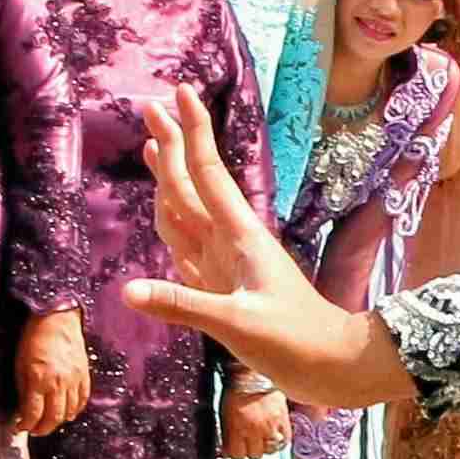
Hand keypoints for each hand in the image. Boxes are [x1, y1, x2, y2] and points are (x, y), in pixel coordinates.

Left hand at [11, 309, 90, 437]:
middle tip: (34, 430)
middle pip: (53, 417)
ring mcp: (74, 380)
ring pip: (69, 412)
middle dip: (42, 429)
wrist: (57, 320)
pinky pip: (82, 400)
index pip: (33, 413)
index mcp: (39, 380)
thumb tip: (24, 409)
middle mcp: (59, 383)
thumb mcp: (19, 364)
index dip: (25, 425)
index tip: (19, 428)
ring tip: (49, 422)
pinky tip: (67, 412)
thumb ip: (23, 389)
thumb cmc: (33, 339)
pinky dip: (74, 410)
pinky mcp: (84, 375)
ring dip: (58, 421)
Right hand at [124, 89, 410, 410]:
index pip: (207, 173)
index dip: (191, 133)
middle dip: (172, 144)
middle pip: (192, 183)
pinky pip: (188, 247)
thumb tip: (128, 291)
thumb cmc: (294, 341)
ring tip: (153, 145)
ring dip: (169, 177)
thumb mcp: (238, 324)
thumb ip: (184, 305)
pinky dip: (172, 224)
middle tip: (149, 105)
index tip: (179, 92)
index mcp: (239, 237)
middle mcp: (230, 241)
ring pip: (188, 210)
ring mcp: (226, 262)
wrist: (331, 366)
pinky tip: (166, 212)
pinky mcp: (223, 285)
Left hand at [221, 377, 288, 458]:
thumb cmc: (236, 391)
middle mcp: (254, 429)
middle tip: (249, 441)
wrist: (252, 374)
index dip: (235, 453)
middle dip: (250, 449)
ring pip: (270, 451)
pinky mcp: (284, 420)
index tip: (236, 449)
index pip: (237, 456)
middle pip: (254, 455)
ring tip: (263, 436)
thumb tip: (227, 452)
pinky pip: (285, 441)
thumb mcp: (225, 414)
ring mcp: (271, 425)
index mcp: (237, 428)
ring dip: (266, 446)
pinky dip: (280, 441)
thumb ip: (227, 435)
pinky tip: (274, 434)